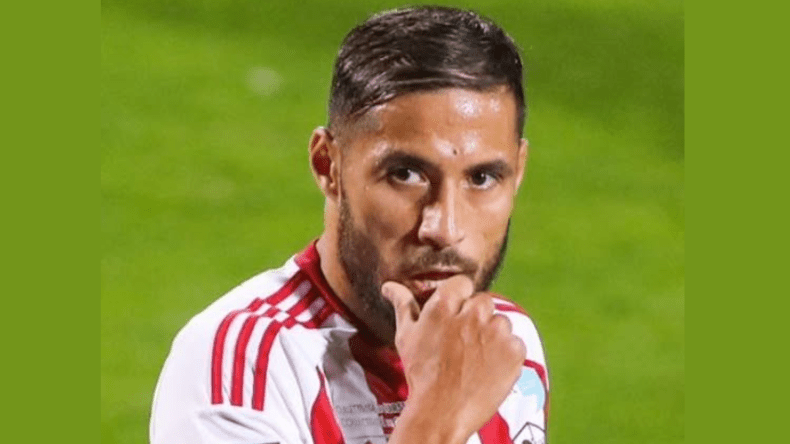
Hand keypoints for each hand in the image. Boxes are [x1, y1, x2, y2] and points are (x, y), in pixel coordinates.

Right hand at [381, 275, 525, 443]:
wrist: (442, 412)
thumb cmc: (422, 374)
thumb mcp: (406, 336)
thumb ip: (403, 305)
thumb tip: (390, 286)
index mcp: (444, 306)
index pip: (462, 283)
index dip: (459, 299)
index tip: (456, 315)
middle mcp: (472, 315)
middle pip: (483, 301)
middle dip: (476, 317)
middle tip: (464, 342)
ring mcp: (496, 332)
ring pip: (501, 321)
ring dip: (492, 335)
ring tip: (476, 358)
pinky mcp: (514, 351)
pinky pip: (516, 342)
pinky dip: (506, 354)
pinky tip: (489, 367)